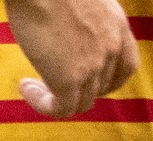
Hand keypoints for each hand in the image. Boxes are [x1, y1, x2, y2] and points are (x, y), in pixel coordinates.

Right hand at [7, 0, 140, 116]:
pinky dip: (43, 105)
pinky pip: (61, 109)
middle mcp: (111, 48)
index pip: (126, 68)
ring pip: (81, 103)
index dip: (107, 81)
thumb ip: (86, 19)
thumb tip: (68, 33)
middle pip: (101, 89)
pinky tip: (26, 88)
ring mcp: (92, 66)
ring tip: (33, 84)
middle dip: (77, 89)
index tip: (84, 78)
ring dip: (56, 98)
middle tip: (50, 78)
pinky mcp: (68, 79)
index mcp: (118, 26)